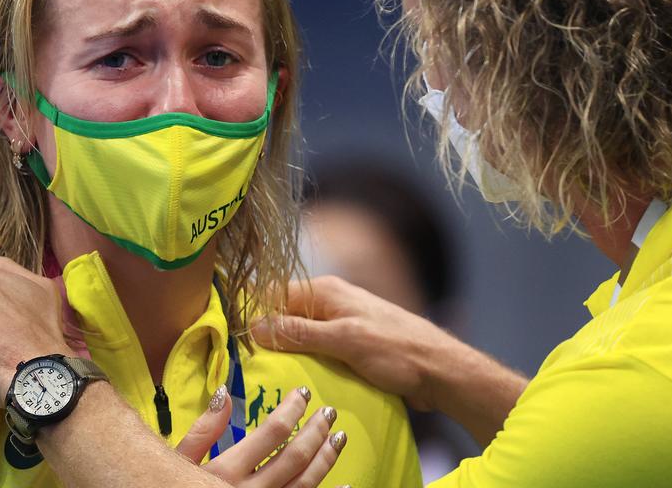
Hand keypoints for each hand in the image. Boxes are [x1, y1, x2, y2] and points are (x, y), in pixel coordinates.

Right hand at [175, 384, 347, 487]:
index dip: (293, 409)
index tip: (303, 393)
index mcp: (226, 471)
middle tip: (329, 411)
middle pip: (295, 456)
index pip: (273, 432)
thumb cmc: (171, 487)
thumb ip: (202, 430)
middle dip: (316, 430)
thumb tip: (223, 392)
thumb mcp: (179, 459)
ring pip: (305, 483)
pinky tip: (346, 484)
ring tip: (338, 436)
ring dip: (326, 458)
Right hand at [253, 276, 526, 444]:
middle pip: (283, 315)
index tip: (231, 336)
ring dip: (285, 352)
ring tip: (263, 374)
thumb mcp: (344, 341)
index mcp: (327, 292)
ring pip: (299, 335)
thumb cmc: (397, 350)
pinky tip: (294, 379)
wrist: (441, 371)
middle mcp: (331, 303)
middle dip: (265, 335)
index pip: (274, 294)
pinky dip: (304, 362)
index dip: (251, 312)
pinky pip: (316, 350)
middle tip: (243, 362)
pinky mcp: (350, 345)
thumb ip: (300, 333)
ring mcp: (341, 324)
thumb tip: (254, 326)